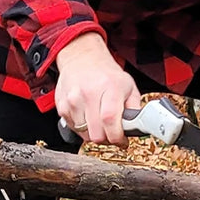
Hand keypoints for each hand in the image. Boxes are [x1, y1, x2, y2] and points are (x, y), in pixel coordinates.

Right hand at [54, 32, 141, 146]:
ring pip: (84, 135)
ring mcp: (73, 100)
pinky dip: (82, 128)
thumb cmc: (106, 74)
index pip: (110, 120)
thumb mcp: (128, 86)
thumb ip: (135, 108)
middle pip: (96, 134)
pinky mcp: (62, 106)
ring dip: (94, 134)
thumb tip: (137, 128)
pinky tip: (88, 116)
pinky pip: (73, 129)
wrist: (82, 58)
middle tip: (112, 133)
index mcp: (109, 87)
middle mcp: (89, 93)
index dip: (117, 137)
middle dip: (107, 139)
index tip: (122, 140)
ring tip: (99, 122)